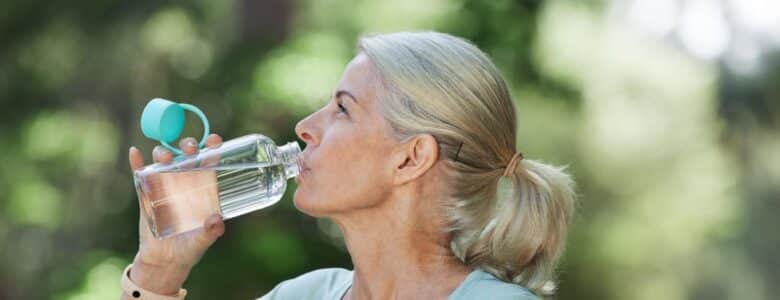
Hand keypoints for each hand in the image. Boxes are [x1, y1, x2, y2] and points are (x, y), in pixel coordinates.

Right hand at [127, 134, 224, 294]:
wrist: (164, 262)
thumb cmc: (189, 249)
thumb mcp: (202, 240)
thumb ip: (210, 232)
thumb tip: (217, 221)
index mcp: (203, 189)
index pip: (209, 163)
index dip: (212, 148)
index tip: (215, 139)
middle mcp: (185, 183)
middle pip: (186, 156)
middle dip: (188, 146)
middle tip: (189, 148)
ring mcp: (164, 186)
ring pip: (164, 162)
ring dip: (163, 153)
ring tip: (164, 157)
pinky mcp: (146, 195)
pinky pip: (140, 176)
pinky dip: (136, 163)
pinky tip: (134, 153)